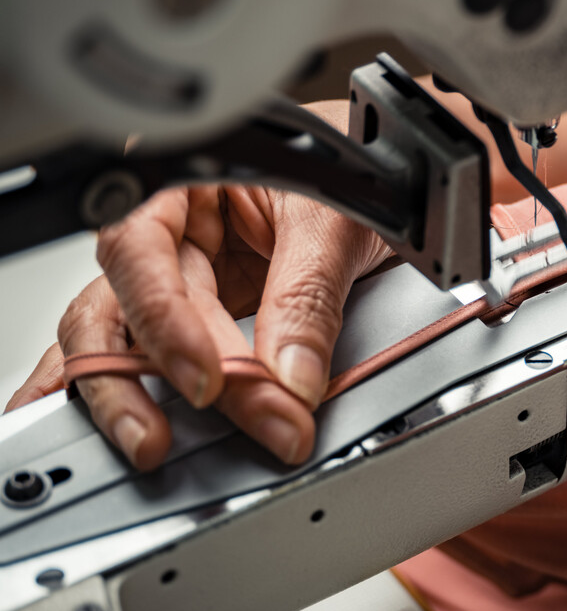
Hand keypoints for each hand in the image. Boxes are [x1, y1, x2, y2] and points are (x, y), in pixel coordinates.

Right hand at [6, 102, 391, 469]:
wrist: (398, 176)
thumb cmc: (358, 166)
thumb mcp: (338, 219)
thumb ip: (309, 295)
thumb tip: (290, 376)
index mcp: (186, 179)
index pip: (143, 250)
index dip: (163, 319)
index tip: (208, 377)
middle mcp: (173, 228)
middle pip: (128, 306)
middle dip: (144, 377)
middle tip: (165, 437)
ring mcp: (187, 274)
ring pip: (124, 338)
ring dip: (126, 396)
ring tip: (146, 444)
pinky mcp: (209, 314)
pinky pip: (161, 358)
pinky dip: (141, 394)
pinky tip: (131, 428)